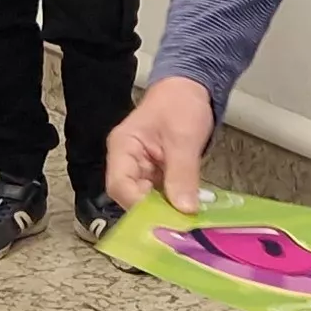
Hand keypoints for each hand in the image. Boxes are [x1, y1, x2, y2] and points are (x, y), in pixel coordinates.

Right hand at [104, 78, 214, 212]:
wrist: (192, 86)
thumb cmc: (180, 102)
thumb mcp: (184, 138)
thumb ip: (182, 173)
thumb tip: (184, 209)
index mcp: (123, 147)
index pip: (119, 185)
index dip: (138, 205)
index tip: (163, 217)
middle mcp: (127, 162)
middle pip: (131, 197)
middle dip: (154, 212)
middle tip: (179, 223)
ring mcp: (142, 169)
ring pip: (148, 200)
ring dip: (166, 210)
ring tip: (186, 219)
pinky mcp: (158, 173)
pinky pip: (162, 195)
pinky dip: (174, 203)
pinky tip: (188, 210)